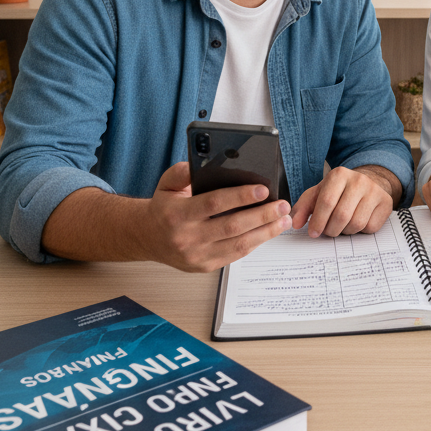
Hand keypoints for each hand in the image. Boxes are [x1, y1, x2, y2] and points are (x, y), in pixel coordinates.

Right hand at [139, 162, 291, 271]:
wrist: (147, 237)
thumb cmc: (163, 207)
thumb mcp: (167, 183)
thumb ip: (184, 171)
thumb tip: (209, 164)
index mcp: (177, 214)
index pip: (214, 204)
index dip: (240, 196)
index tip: (264, 189)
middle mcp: (187, 238)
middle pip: (232, 226)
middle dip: (262, 215)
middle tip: (282, 205)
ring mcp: (196, 255)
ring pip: (238, 244)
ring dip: (265, 232)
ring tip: (283, 220)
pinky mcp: (205, 266)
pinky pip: (235, 255)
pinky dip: (255, 243)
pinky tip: (268, 231)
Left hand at [290, 166, 394, 236]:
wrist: (367, 182)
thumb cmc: (338, 191)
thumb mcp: (318, 193)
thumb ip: (303, 207)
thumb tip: (295, 223)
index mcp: (339, 174)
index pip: (326, 202)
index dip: (318, 221)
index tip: (313, 233)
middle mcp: (359, 180)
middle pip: (341, 215)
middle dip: (331, 229)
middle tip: (328, 231)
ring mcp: (375, 191)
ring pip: (356, 223)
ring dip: (346, 231)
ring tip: (342, 226)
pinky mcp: (386, 203)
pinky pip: (371, 227)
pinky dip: (361, 231)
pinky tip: (357, 222)